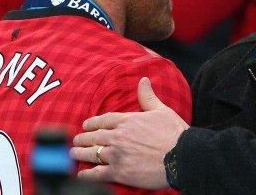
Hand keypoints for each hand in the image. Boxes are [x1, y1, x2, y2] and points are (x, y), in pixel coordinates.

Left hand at [71, 77, 189, 188]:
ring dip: (81, 154)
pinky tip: (81, 173)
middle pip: (95, 136)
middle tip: (76, 141)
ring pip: (92, 153)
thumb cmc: (174, 133)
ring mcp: (117, 155)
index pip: (104, 120)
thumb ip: (148, 96)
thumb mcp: (162, 110)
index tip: (86, 125)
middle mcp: (119, 137)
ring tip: (73, 154)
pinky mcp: (119, 172)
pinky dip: (87, 174)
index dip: (93, 122)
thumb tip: (143, 80)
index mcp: (128, 121)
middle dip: (83, 138)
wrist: (182, 156)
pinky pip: (97, 174)